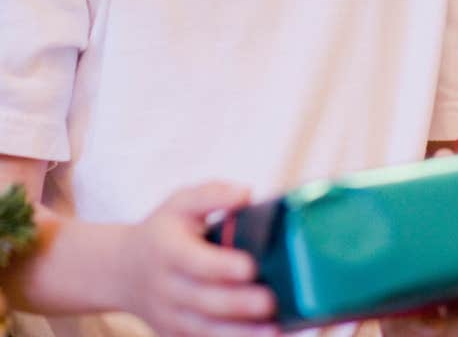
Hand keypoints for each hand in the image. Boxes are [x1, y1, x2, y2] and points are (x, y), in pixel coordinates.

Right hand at [117, 182, 279, 336]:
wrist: (123, 271)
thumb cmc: (163, 231)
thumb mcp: (181, 203)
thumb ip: (213, 195)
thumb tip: (246, 194)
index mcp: (167, 251)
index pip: (195, 262)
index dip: (222, 267)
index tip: (251, 267)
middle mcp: (165, 289)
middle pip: (204, 301)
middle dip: (239, 304)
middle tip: (271, 301)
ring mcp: (169, 318)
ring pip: (204, 330)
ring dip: (240, 333)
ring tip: (274, 329)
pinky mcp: (175, 336)